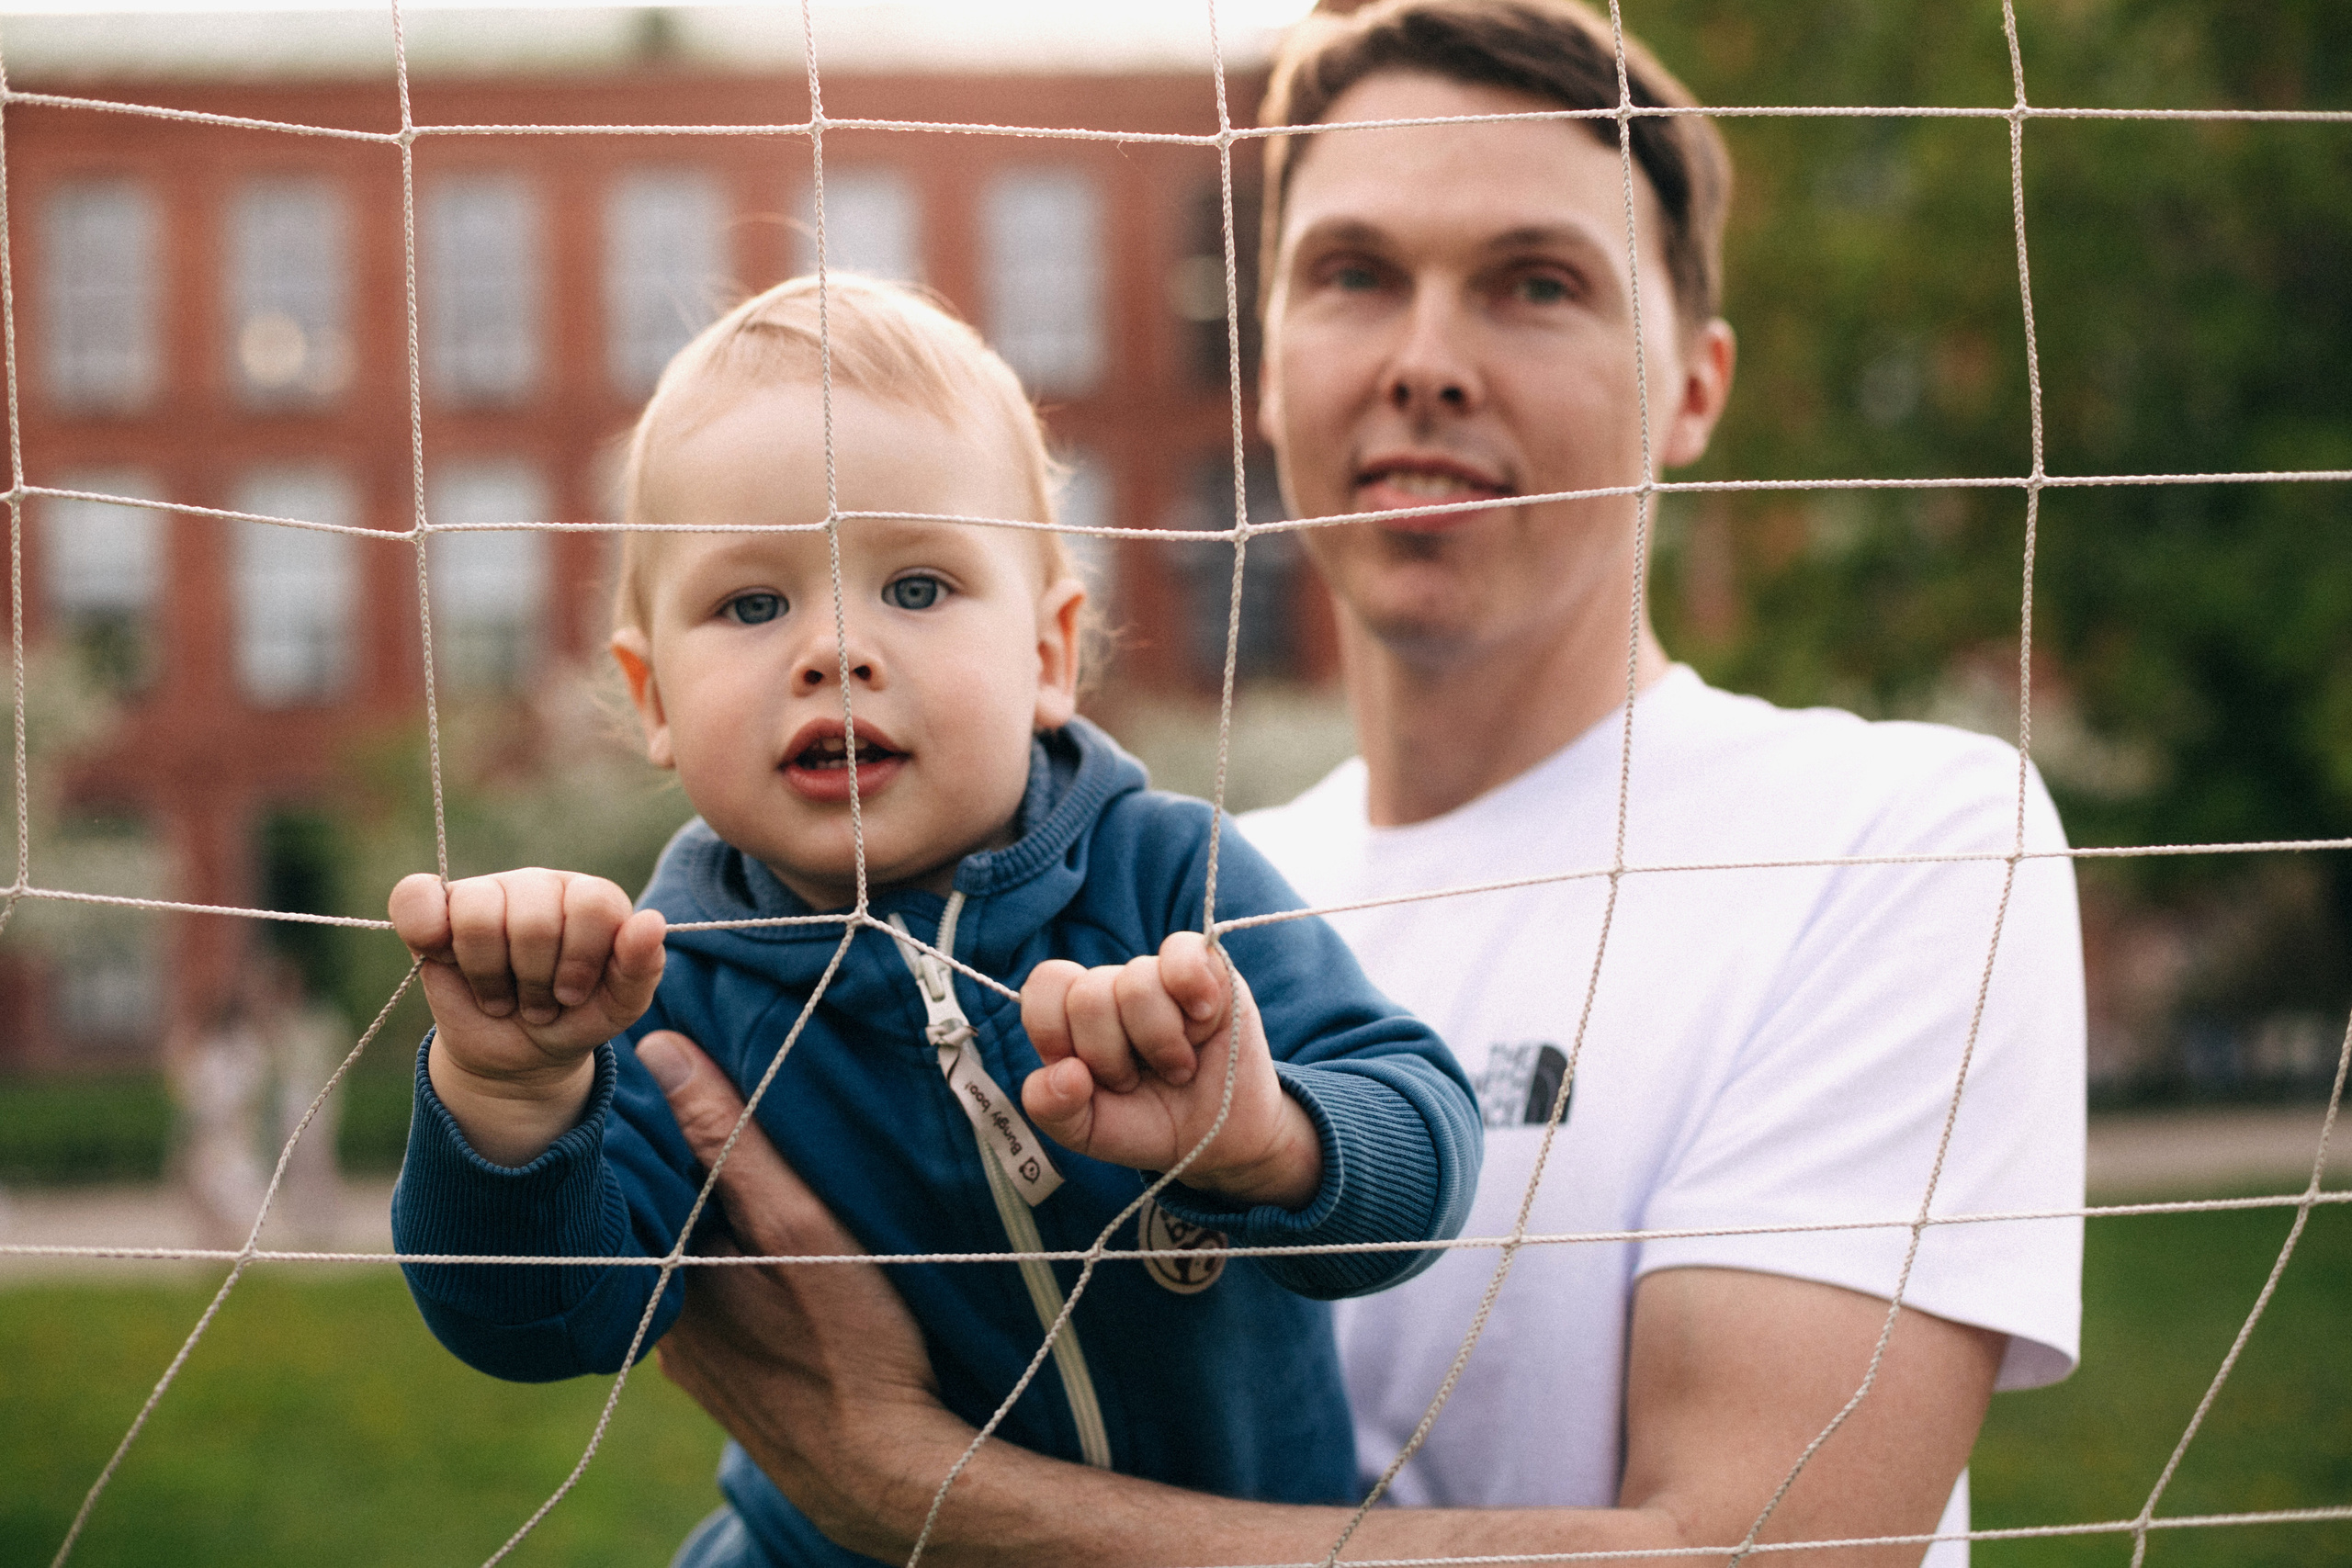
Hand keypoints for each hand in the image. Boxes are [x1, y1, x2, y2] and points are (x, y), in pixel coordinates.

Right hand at [390, 869, 665, 1164]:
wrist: (518, 1055)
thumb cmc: (573, 1018)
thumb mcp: (618, 1006)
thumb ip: (642, 967)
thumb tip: (651, 921)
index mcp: (592, 897)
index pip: (592, 905)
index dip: (580, 960)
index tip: (573, 993)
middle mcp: (541, 885)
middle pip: (535, 918)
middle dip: (534, 979)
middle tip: (537, 1000)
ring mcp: (487, 893)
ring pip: (479, 913)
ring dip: (491, 976)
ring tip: (503, 995)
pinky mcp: (435, 911)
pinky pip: (417, 896)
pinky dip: (425, 929)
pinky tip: (443, 958)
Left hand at [639, 1031, 959, 1562]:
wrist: (888, 1479)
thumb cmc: (855, 1346)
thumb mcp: (800, 1225)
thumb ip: (730, 1139)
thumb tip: (660, 1051)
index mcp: (667, 1271)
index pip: (651, 1169)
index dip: (675, 1118)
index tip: (698, 1064)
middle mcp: (663, 1320)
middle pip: (672, 1217)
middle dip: (700, 1171)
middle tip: (747, 1119)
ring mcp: (694, 1360)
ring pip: (696, 1263)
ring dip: (722, 1227)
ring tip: (769, 1185)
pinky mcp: (728, 1386)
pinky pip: (720, 1306)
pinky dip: (742, 1275)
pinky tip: (784, 1270)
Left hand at [1019, 932, 1321, 1209]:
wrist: (1216, 1140)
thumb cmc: (1146, 1124)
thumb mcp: (1086, 1131)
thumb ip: (1050, 1108)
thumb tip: (1068, 1071)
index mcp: (1073, 1017)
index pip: (1045, 986)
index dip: (1055, 1032)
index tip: (1083, 1075)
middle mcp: (1113, 988)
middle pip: (1089, 996)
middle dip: (1111, 1056)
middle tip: (1135, 1081)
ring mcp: (1160, 975)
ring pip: (1137, 984)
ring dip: (1160, 1042)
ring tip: (1178, 1069)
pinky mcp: (1208, 969)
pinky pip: (1185, 953)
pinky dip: (1193, 989)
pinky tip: (1204, 1022)